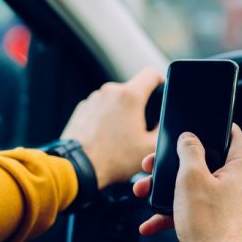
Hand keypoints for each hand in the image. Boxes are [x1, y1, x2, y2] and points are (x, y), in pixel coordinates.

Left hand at [62, 67, 162, 188]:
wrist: (78, 168)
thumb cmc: (113, 159)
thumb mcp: (149, 147)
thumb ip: (163, 129)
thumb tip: (163, 121)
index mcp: (129, 96)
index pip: (152, 74)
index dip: (161, 82)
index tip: (161, 94)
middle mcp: (109, 92)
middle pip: (133, 90)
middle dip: (140, 106)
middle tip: (140, 129)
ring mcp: (93, 99)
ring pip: (116, 100)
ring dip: (121, 113)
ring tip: (120, 137)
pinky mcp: (82, 109)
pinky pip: (101, 108)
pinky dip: (106, 119)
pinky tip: (106, 138)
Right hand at [133, 124, 241, 241]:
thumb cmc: (210, 223)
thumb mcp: (191, 178)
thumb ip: (188, 150)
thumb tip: (187, 138)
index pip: (229, 131)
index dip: (207, 126)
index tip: (187, 127)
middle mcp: (241, 180)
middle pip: (204, 159)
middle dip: (173, 164)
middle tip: (152, 165)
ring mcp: (230, 200)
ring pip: (195, 184)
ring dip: (167, 189)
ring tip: (144, 192)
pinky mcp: (219, 218)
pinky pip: (194, 206)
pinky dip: (173, 211)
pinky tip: (150, 222)